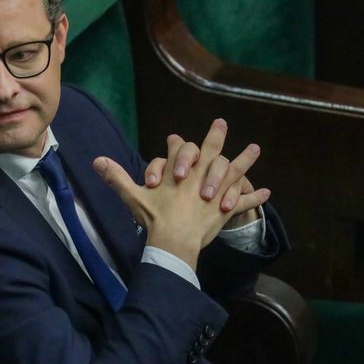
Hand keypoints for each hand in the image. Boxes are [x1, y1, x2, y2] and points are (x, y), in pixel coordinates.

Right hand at [94, 120, 267, 269]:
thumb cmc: (154, 218)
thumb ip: (117, 177)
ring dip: (245, 160)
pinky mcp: (225, 210)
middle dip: (216, 136)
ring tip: (256, 148)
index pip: (180, 152)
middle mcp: (200, 177)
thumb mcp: (133, 196)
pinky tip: (267, 193)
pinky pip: (243, 202)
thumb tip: (96, 161)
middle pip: (211, 151)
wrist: (173, 240)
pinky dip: (255, 198)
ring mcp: (215, 192)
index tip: (177, 139)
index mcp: (180, 172)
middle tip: (222, 123)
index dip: (178, 146)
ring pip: (234, 172)